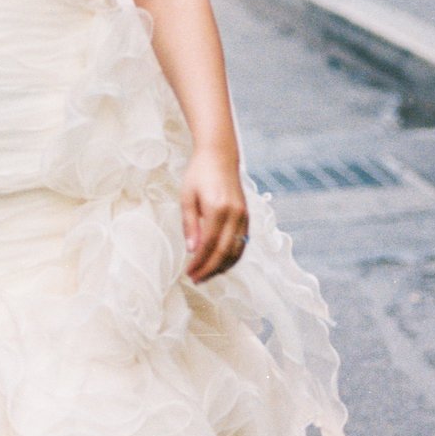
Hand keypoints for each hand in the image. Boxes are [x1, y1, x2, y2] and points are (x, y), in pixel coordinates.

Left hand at [182, 149, 248, 282]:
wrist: (220, 156)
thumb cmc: (199, 175)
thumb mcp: (187, 197)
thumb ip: (190, 225)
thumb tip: (192, 250)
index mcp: (218, 208)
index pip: (209, 245)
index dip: (199, 262)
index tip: (189, 273)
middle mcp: (235, 214)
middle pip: (225, 251)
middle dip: (210, 269)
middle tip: (196, 279)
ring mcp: (244, 216)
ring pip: (237, 250)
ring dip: (222, 266)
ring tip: (206, 275)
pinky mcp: (247, 216)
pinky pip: (242, 242)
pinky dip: (232, 256)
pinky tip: (220, 263)